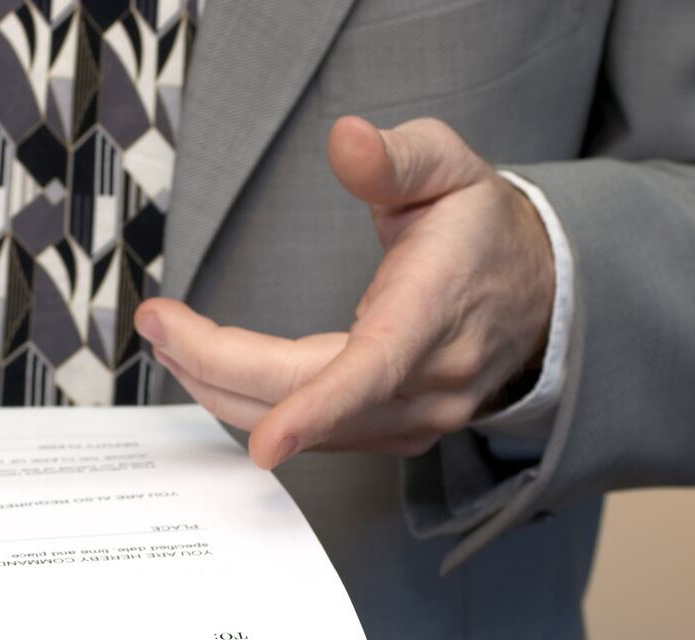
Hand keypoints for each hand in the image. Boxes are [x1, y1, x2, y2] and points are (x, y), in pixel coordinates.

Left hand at [135, 116, 554, 468]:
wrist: (539, 293)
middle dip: (212, 364)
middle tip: (155, 322)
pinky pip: (313, 436)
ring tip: (172, 339)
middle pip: (303, 395)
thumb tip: (345, 140)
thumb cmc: (482, 228)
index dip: (315, 409)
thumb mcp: (449, 167)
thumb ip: (395, 156)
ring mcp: (414, 418)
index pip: (372, 370)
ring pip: (300, 428)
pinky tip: (217, 371)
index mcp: (435, 311)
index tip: (266, 444)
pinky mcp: (395, 433)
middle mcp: (428, 381)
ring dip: (222, 387)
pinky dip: (256, 406)